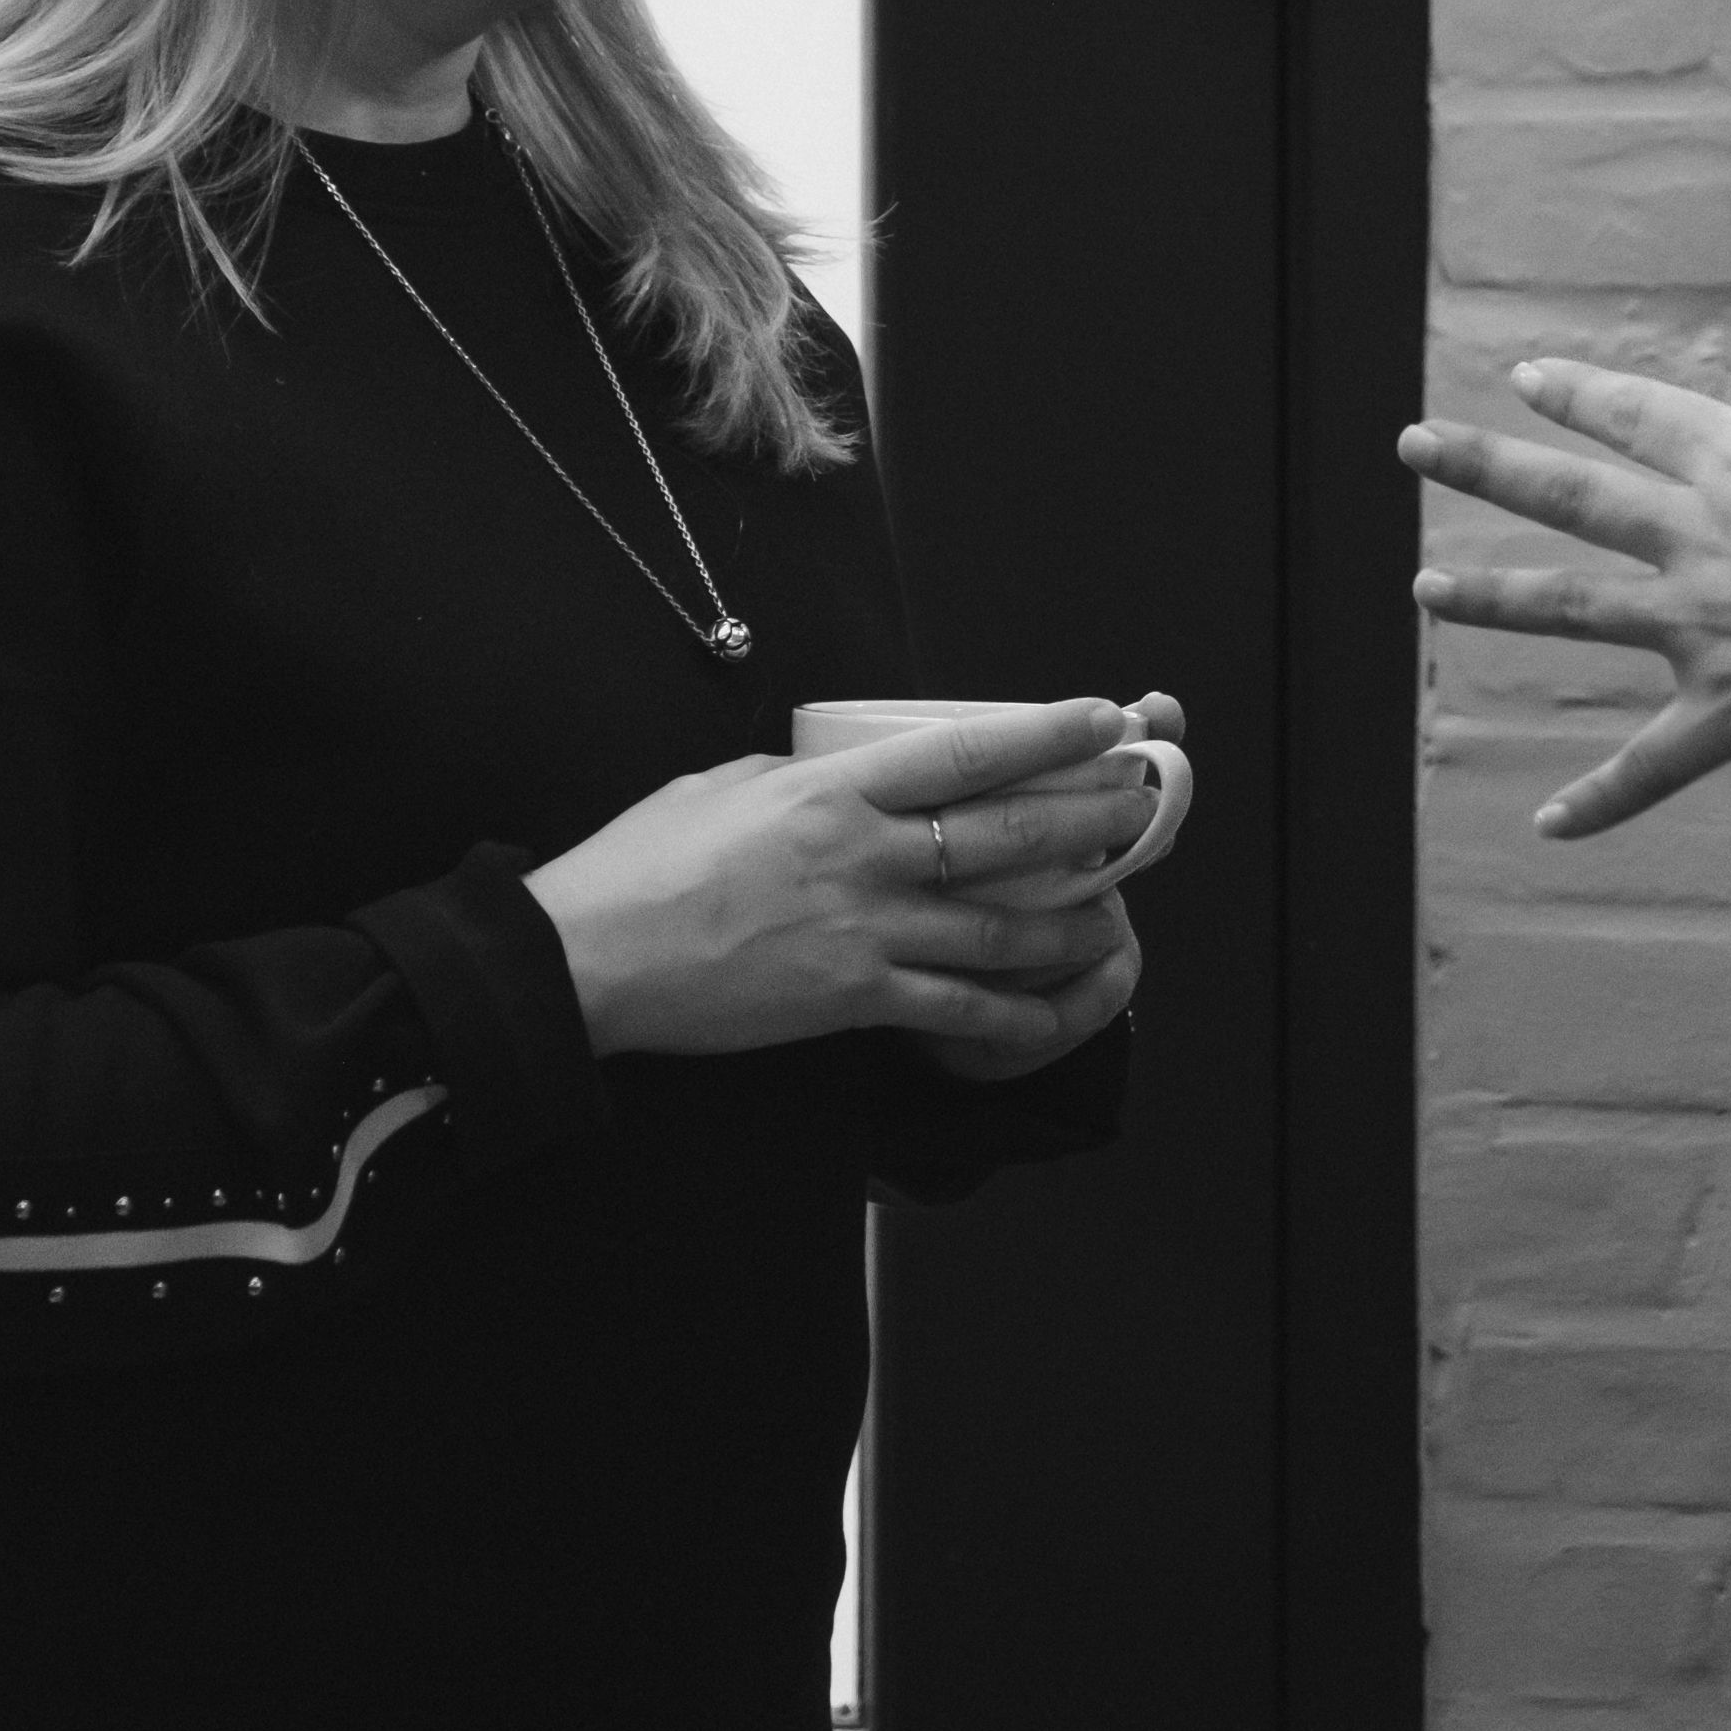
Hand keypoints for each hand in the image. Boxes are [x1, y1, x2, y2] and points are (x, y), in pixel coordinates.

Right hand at [526, 699, 1169, 1061]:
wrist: (589, 958)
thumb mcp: (724, 788)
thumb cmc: (642, 865)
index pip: (964, 751)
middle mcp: (862, 854)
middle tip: (1141, 805)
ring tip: (1118, 906)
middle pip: (1005, 834)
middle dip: (1087, 819)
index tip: (1103, 718)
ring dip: (1070, 915)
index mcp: (831, 789)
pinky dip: (1013, 1012)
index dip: (1046, 733)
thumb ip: (800, 782)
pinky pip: (956, 1009)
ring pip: (998, 924)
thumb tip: (847, 782)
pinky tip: (1052, 1008)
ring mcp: (862, 931)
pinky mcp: (850, 1001)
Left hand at [1401, 202, 1730, 836]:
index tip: (1525, 375)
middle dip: (1486, 467)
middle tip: (1412, 446)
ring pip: (1573, 612)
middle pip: (1571, 498)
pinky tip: (1549, 824)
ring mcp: (1699, 633)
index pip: (1634, 414)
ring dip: (1492, 599)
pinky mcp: (1727, 715)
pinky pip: (1652, 766)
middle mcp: (1695, 541)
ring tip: (1422, 591)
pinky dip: (1601, 799)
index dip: (1578, 392)